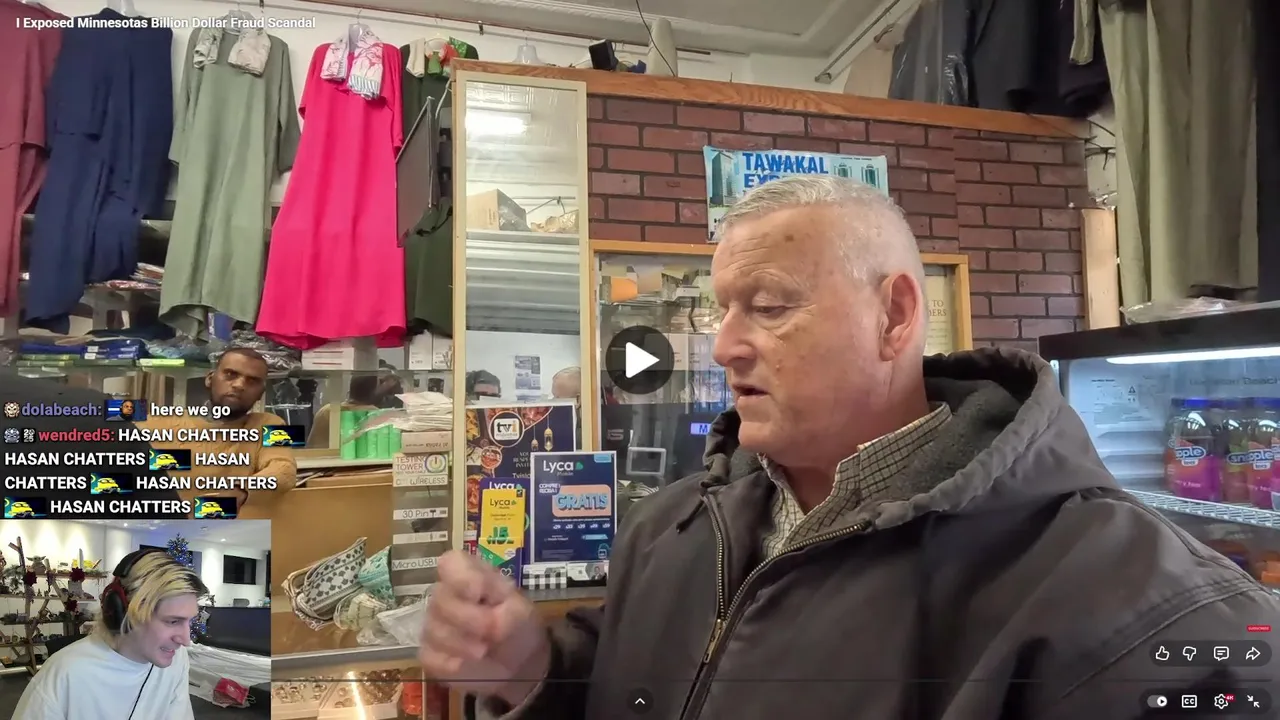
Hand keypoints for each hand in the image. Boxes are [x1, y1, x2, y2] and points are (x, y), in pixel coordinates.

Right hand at [419, 551, 549, 705]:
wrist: (518, 663)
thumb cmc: (518, 626)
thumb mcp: (521, 611)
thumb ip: (504, 607)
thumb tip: (486, 614)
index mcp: (469, 575)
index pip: (450, 563)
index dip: (462, 578)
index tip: (479, 594)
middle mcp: (445, 595)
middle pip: (440, 600)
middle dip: (470, 619)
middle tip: (492, 633)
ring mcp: (433, 625)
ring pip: (434, 631)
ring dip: (463, 645)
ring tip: (484, 650)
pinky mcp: (429, 654)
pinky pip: (430, 657)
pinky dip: (452, 664)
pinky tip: (467, 664)